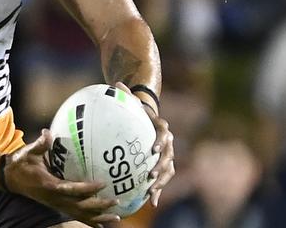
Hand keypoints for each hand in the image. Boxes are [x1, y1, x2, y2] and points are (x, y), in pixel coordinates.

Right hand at [3, 129, 121, 227]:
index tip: (102, 183)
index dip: (87, 188)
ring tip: (116, 215)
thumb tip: (47, 132)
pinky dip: (90, 220)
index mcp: (49, 185)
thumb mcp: (28, 152)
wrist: (10, 178)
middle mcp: (54, 198)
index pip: (71, 189)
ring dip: (98, 216)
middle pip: (80, 206)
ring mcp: (55, 204)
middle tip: (116, 201)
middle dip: (98, 205)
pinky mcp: (56, 205)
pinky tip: (102, 224)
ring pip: (80, 214)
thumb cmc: (21, 163)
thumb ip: (40, 144)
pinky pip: (75, 215)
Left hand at [116, 83, 174, 207]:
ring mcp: (167, 154)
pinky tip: (150, 202)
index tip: (153, 149)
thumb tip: (116, 84)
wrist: (148, 118)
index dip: (160, 142)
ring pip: (169, 170)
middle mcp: (167, 142)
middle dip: (161, 167)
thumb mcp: (132, 101)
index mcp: (160, 127)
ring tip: (151, 192)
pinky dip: (158, 190)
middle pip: (169, 156)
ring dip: (161, 182)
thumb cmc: (137, 110)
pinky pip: (163, 178)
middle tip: (151, 175)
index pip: (163, 134)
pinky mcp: (163, 164)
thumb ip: (126, 95)